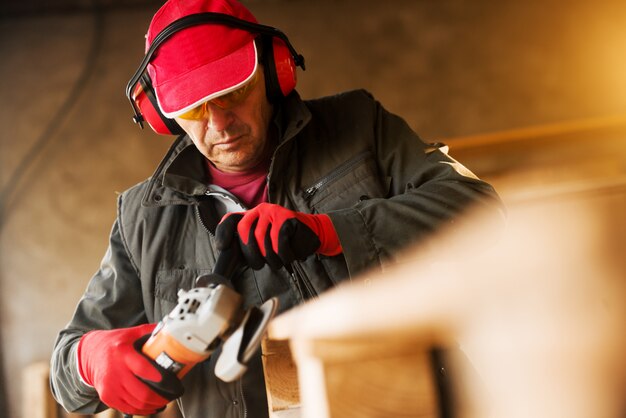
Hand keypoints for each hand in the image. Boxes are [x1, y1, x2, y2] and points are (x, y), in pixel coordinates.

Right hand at [77, 324, 181, 414]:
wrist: (89, 353)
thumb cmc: (115, 342)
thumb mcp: (131, 333)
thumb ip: (151, 331)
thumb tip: (172, 329)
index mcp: (123, 353)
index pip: (143, 368)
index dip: (158, 377)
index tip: (172, 381)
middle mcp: (115, 372)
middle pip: (142, 392)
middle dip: (160, 397)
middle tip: (172, 395)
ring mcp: (109, 387)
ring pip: (136, 403)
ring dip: (153, 405)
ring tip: (164, 400)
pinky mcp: (106, 397)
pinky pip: (128, 408)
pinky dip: (142, 410)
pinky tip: (151, 406)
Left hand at [216, 203, 341, 269]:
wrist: (312, 234)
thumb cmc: (287, 241)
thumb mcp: (265, 241)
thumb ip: (249, 243)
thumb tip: (229, 254)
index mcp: (252, 215)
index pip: (231, 220)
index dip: (223, 233)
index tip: (222, 247)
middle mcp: (260, 210)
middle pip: (246, 234)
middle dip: (252, 255)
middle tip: (260, 264)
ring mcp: (273, 212)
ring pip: (264, 242)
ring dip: (272, 258)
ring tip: (280, 260)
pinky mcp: (286, 218)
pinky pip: (279, 244)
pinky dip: (285, 255)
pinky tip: (290, 255)